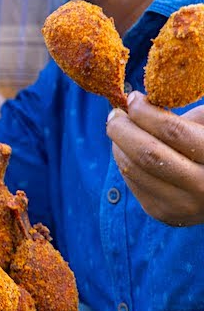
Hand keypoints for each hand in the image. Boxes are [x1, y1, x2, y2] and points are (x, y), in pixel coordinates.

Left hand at [108, 92, 203, 225]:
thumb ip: (182, 117)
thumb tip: (137, 101)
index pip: (173, 131)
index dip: (145, 112)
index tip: (133, 98)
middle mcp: (203, 186)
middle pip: (146, 153)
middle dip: (122, 128)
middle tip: (115, 114)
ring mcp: (183, 204)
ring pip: (133, 169)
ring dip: (118, 144)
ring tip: (121, 130)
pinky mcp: (164, 213)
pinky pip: (131, 181)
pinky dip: (124, 161)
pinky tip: (130, 152)